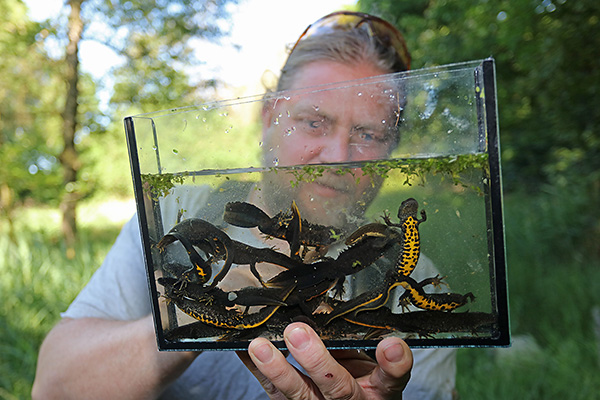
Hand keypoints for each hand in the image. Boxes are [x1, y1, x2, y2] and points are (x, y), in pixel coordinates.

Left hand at [237, 322, 412, 399]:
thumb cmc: (366, 380)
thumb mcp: (373, 361)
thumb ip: (361, 338)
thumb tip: (332, 303)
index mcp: (379, 389)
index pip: (391, 379)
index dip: (393, 365)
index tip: (391, 345)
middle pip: (336, 387)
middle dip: (317, 361)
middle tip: (297, 332)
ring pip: (300, 394)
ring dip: (278, 370)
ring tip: (260, 346)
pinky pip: (274, 392)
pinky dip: (256, 370)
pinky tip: (244, 350)